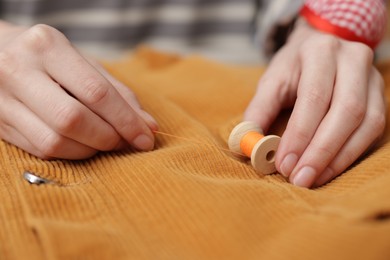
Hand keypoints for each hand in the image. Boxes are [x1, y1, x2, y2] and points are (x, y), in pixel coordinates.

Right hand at [0, 23, 156, 158]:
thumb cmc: (50, 59)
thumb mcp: (84, 64)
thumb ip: (118, 94)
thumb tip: (149, 127)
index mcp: (47, 47)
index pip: (95, 92)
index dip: (126, 120)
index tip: (145, 138)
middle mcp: (19, 70)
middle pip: (73, 119)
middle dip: (108, 137)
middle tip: (124, 141)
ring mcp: (3, 99)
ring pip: (54, 142)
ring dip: (90, 149)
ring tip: (103, 141)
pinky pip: (41, 151)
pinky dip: (70, 153)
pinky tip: (81, 143)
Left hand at [244, 19, 385, 187]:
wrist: (322, 46)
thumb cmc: (294, 67)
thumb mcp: (272, 80)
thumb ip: (259, 108)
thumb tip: (248, 142)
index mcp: (321, 51)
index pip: (314, 97)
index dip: (300, 134)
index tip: (284, 163)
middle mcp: (353, 60)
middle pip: (346, 111)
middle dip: (321, 151)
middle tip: (299, 178)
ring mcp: (373, 78)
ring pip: (367, 123)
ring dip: (338, 158)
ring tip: (312, 178)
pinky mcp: (381, 97)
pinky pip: (374, 131)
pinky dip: (351, 154)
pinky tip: (329, 170)